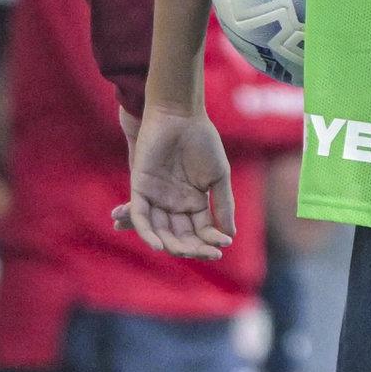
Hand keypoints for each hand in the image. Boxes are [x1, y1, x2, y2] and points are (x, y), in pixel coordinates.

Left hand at [117, 102, 235, 258]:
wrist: (181, 117)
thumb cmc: (203, 142)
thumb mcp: (219, 176)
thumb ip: (223, 204)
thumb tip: (230, 235)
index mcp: (194, 202)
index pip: (200, 230)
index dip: (210, 240)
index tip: (223, 246)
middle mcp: (173, 204)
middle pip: (180, 235)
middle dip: (194, 248)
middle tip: (208, 254)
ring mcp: (156, 198)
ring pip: (161, 231)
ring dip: (172, 245)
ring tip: (186, 252)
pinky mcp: (140, 189)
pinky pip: (142, 216)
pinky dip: (147, 232)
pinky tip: (159, 245)